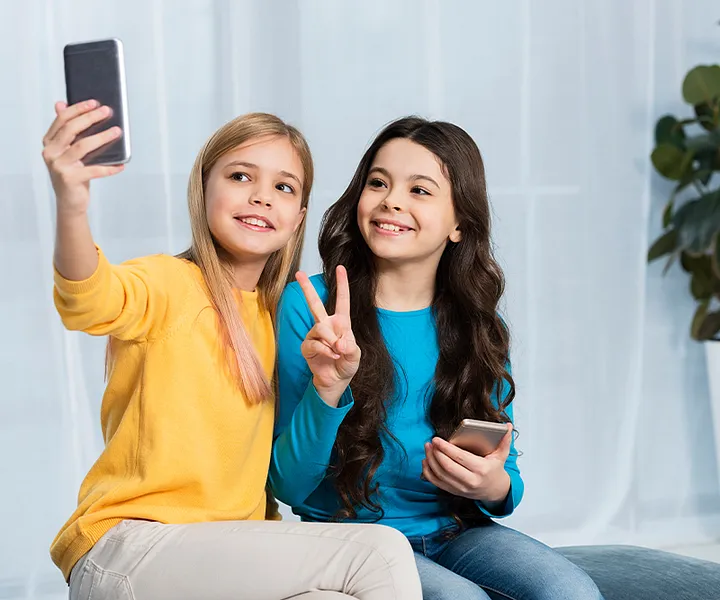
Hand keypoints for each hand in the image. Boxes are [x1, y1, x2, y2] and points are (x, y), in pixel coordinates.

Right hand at [42, 100, 124, 215]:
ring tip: (117, 132)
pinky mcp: (70, 179)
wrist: (70, 202)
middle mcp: (50, 152)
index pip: (62, 120)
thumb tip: (62, 103)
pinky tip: (121, 165)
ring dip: (102, 138)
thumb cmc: (73, 174)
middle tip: (107, 112)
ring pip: (83, 146)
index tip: (94, 103)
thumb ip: (66, 131)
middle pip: (71, 130)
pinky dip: (109, 168)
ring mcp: (59, 166)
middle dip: (91, 118)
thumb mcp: (68, 151)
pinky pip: (94, 170)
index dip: (78, 109)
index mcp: (49, 142)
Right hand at [296, 266, 360, 406]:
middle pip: (314, 304)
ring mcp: (315, 335)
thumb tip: (339, 344)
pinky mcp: (307, 347)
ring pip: (319, 328)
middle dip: (306, 288)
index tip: (340, 268)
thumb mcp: (355, 355)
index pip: (342, 300)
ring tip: (337, 352)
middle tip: (298, 273)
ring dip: (330, 341)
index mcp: (340, 323)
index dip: (342, 284)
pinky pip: (314, 343)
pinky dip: (325, 351)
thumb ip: (350, 347)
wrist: (336, 381)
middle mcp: (326, 325)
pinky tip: (331, 357)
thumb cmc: (346, 364)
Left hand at [422, 424, 512, 505]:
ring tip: (427, 448)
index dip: (446, 448)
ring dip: (431, 460)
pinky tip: (426, 460)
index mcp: (481, 469)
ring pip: (440, 475)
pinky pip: (437, 483)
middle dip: (436, 453)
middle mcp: (470, 481)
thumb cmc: (494, 469)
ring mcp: (461, 488)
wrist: (495, 490)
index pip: (459, 458)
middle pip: (447, 467)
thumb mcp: (501, 455)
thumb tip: (508, 425)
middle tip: (430, 442)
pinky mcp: (454, 492)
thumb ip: (505, 440)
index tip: (437, 439)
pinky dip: (428, 472)